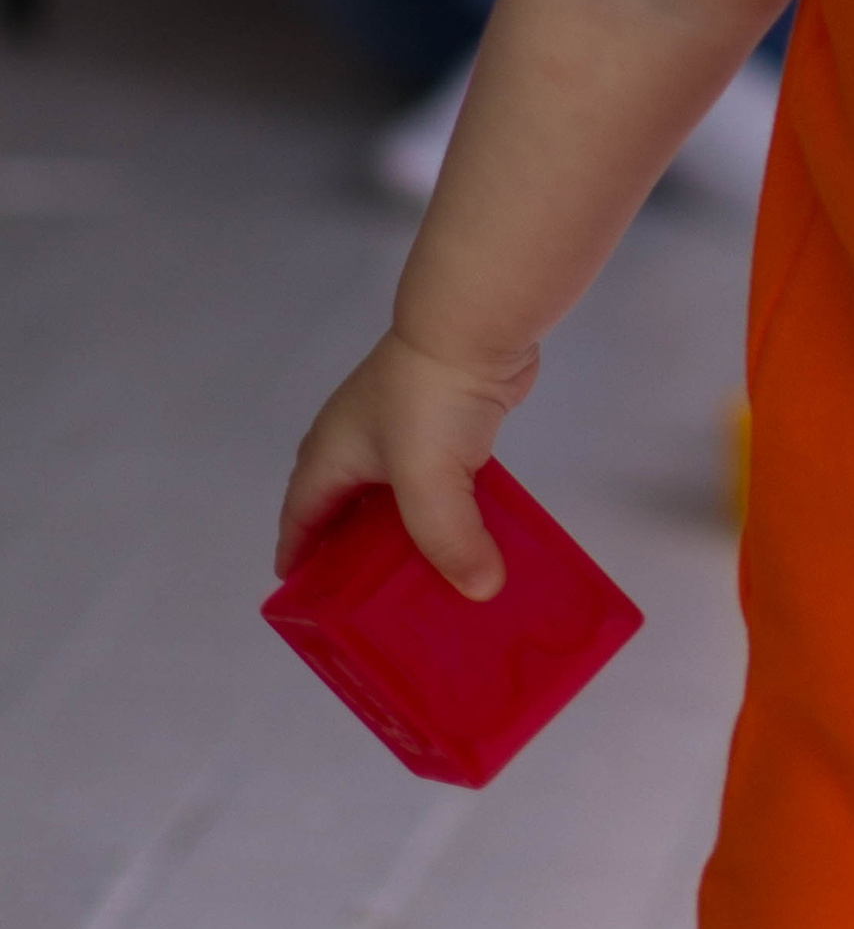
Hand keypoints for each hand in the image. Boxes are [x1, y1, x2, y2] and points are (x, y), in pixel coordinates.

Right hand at [275, 326, 537, 601]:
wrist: (476, 324)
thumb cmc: (428, 402)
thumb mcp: (427, 481)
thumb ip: (448, 542)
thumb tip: (482, 591)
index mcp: (332, 454)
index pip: (300, 516)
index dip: (297, 557)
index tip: (305, 602)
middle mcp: (360, 441)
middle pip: (344, 507)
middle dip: (350, 552)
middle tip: (370, 604)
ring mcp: (406, 427)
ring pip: (397, 494)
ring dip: (407, 530)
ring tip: (425, 579)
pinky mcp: (448, 420)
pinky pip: (441, 477)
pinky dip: (450, 506)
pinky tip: (471, 532)